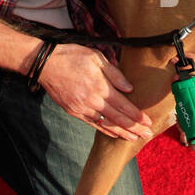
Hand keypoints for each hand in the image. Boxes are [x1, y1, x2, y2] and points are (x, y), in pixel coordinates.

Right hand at [38, 43, 153, 142]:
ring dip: (122, 132)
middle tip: (147, 135)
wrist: (45, 64)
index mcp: (101, 87)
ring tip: (134, 138)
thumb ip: (114, 73)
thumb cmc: (72, 56)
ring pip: (106, 124)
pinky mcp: (73, 111)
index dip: (137, 116)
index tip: (148, 122)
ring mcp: (82, 108)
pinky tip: (114, 134)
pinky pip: (93, 124)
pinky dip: (105, 130)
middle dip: (134, 128)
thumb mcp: (96, 57)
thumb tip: (129, 88)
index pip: (124, 106)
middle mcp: (93, 100)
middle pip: (118, 119)